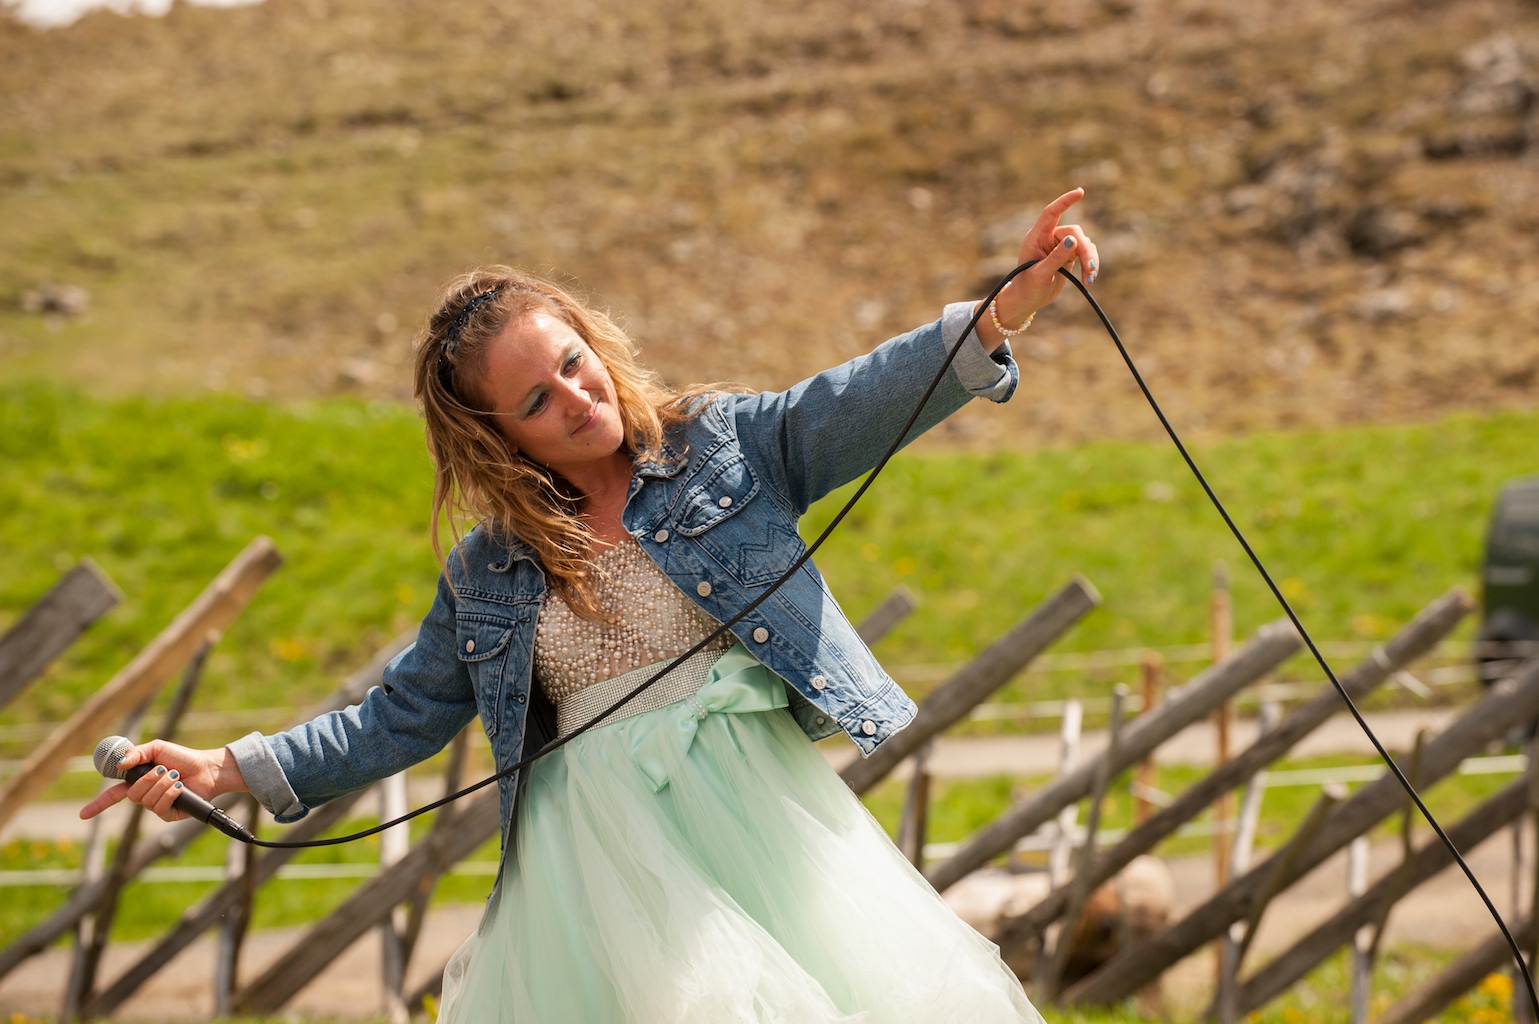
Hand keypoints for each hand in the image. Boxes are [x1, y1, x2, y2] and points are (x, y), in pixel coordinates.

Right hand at [78, 738, 245, 823]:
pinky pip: (160, 807)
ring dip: (162, 784)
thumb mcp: (157, 748)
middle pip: (131, 795)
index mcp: (138, 781)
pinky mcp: (169, 814)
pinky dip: (169, 794)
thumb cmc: (182, 758)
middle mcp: (145, 795)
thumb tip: (120, 765)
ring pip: (146, 800)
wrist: (206, 768)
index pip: (113, 795)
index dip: (98, 805)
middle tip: (164, 769)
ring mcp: (156, 806)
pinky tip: (179, 787)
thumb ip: (137, 754)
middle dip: (148, 780)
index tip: (83, 814)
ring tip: (175, 776)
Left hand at [978, 188, 1098, 349]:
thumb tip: (1074, 240)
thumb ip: (1056, 257)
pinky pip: (1086, 252)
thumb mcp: (1041, 274)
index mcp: (1036, 237)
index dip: (1065, 201)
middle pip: (1074, 233)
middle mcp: (1048, 238)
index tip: (1080, 192)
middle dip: (1085, 250)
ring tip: (1089, 279)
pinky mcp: (1069, 255)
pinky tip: (1089, 279)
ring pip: (1083, 243)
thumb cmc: (1027, 287)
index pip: (1050, 213)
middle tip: (1090, 269)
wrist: (1027, 301)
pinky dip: (1091, 264)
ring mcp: (1059, 246)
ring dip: (1090, 259)